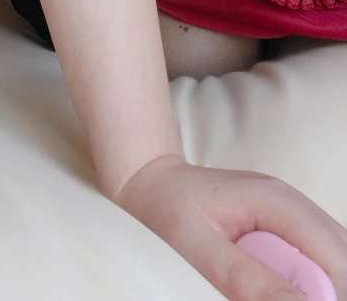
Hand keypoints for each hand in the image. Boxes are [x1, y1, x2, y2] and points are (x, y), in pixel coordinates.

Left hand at [113, 153, 346, 299]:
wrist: (147, 185)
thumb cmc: (165, 210)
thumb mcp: (196, 248)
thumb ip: (247, 279)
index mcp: (278, 203)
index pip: (338, 262)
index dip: (329, 296)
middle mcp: (294, 207)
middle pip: (341, 266)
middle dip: (322, 292)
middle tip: (259, 294)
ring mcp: (291, 219)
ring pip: (331, 268)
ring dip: (309, 289)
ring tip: (252, 288)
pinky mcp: (283, 234)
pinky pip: (310, 267)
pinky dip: (297, 285)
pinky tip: (271, 288)